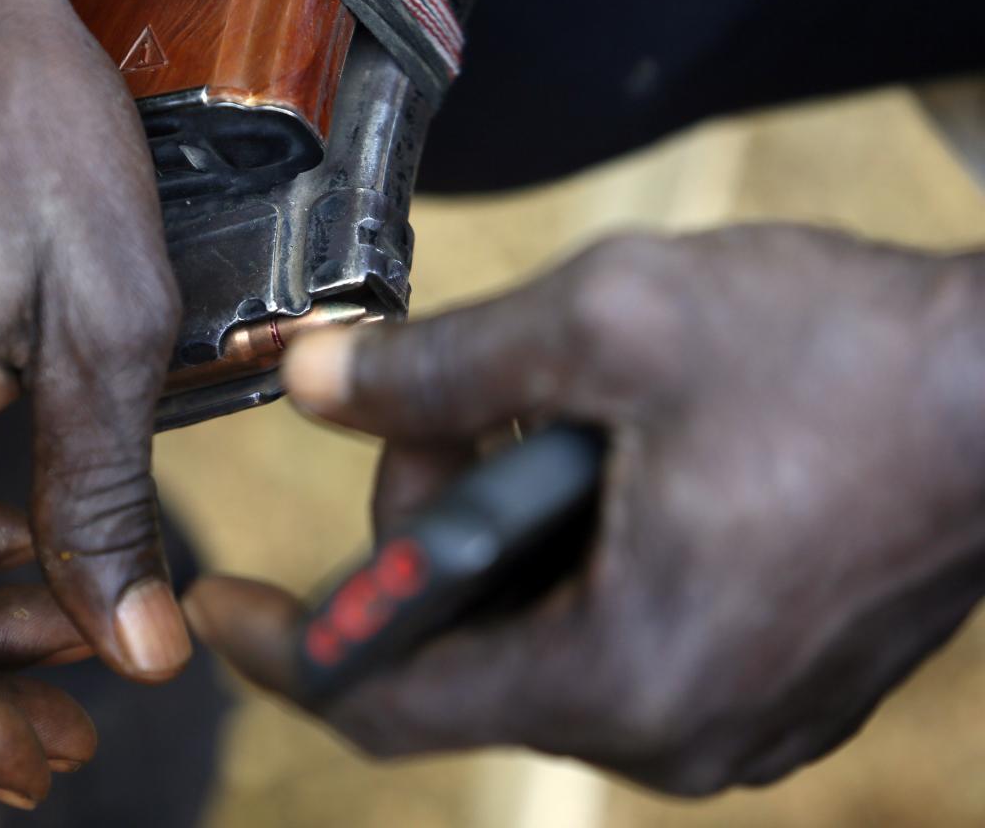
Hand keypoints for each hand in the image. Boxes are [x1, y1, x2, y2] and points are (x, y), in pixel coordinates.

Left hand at [185, 225, 984, 794]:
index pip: (386, 700)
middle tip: (451, 405)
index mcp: (623, 669)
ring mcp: (728, 721)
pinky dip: (570, 556)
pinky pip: (609, 639)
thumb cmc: (841, 356)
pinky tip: (604, 460)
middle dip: (423, 526)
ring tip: (548, 413)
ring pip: (535, 642)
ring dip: (501, 532)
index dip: (285, 649)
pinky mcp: (764, 687)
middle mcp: (676, 733)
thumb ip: (436, 366)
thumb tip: (310, 382)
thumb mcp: (609, 324)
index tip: (216, 610)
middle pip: (461, 656)